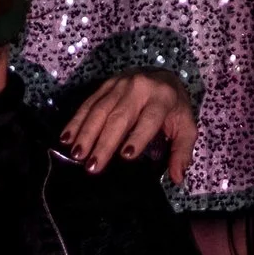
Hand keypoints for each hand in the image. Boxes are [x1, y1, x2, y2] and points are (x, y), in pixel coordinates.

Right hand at [59, 69, 197, 180]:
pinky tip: (66, 137)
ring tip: (76, 155)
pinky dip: (76, 121)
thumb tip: (177, 178)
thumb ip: (182, 152)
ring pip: (100, 109)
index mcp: (162, 98)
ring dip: (85, 133)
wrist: (163, 77)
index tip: (126, 156)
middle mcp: (139, 88)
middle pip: (119, 116)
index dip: (138, 136)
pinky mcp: (106, 85)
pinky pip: (88, 103)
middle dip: (104, 142)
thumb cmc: (174, 108)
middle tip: (92, 166)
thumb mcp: (186, 127)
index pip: (149, 119)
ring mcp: (120, 84)